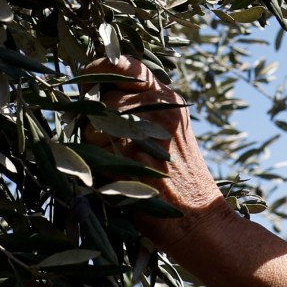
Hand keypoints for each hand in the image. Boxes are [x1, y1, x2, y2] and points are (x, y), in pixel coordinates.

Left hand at [82, 58, 227, 252]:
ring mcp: (148, 133)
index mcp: (168, 98)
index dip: (101, 67)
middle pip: (102, 98)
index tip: (87, 77)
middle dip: (93, 120)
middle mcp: (160, 109)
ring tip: (117, 164)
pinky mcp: (134, 159)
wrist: (200, 220)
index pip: (127, 65)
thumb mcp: (167, 132)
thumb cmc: (176, 179)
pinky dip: (98, 166)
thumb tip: (90, 94)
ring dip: (94, 144)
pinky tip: (118, 179)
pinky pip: (96, 152)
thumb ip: (138, 108)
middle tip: (106, 143)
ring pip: (95, 125)